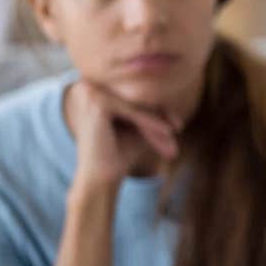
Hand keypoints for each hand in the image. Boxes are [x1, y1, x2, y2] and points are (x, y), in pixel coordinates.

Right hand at [66, 80, 180, 190]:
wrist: (99, 178)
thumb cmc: (119, 154)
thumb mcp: (138, 128)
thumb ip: (151, 111)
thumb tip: (171, 100)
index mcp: (92, 91)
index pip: (131, 98)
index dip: (157, 109)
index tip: (177, 122)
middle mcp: (86, 87)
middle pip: (134, 101)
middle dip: (159, 115)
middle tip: (180, 127)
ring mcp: (90, 93)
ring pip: (135, 106)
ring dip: (157, 121)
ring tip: (177, 131)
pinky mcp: (97, 103)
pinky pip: (132, 112)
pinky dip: (151, 122)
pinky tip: (168, 131)